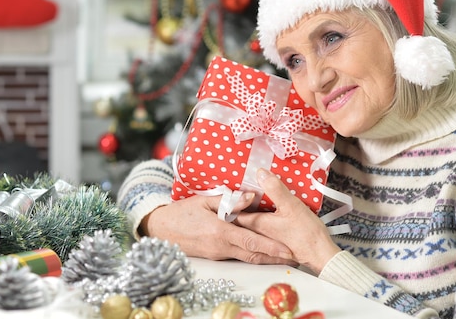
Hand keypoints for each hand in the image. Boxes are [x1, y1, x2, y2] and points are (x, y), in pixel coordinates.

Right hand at [140, 192, 295, 264]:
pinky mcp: (215, 256)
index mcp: (220, 232)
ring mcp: (218, 254)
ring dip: (266, 258)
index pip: (251, 242)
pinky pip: (237, 255)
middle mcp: (221, 247)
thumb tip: (251, 196)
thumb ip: (229, 200)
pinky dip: (252, 255)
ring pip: (247, 258)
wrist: (161, 230)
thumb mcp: (204, 201)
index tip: (288, 249)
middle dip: (275, 257)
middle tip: (295, 256)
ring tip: (285, 256)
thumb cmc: (181, 213)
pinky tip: (262, 251)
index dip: (272, 247)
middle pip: (254, 255)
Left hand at [235, 169, 340, 273]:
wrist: (320, 254)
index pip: (232, 211)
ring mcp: (266, 236)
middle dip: (239, 202)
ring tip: (255, 194)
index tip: (230, 187)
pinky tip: (271, 206)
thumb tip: (260, 173)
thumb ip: (274, 189)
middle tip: (239, 187)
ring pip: (253, 219)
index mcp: (256, 223)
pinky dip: (264, 214)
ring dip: (252, 208)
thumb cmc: (306, 235)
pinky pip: (264, 223)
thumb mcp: (290, 206)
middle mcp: (258, 231)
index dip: (229, 199)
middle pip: (241, 215)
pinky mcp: (276, 238)